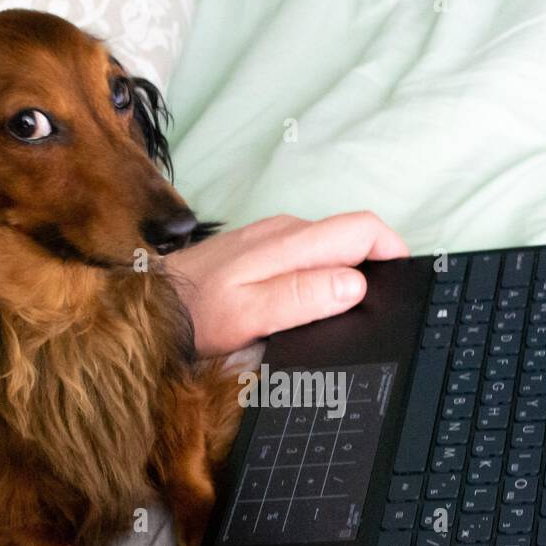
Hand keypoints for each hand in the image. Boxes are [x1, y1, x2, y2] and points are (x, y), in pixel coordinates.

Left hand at [166, 212, 409, 356]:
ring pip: (328, 245)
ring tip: (343, 312)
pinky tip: (307, 302)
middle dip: (374, 264)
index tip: (401, 285)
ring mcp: (270, 237)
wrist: (144, 306)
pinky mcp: (257, 248)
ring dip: (345, 271)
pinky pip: (304, 253)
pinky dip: (319, 273)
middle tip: (375, 308)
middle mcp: (284, 231)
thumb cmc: (194, 316)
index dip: (393, 252)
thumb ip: (302, 296)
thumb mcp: (250, 316)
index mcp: (291, 243)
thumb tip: (354, 282)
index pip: (363, 228)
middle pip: (350, 235)